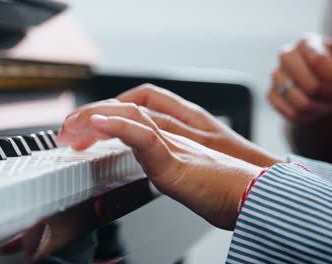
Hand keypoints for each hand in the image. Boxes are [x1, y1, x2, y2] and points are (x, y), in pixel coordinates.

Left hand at [57, 101, 261, 229]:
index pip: (135, 113)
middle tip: (68, 128)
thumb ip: (170, 168)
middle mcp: (175, 136)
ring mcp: (177, 147)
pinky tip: (98, 123)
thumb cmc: (234, 192)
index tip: (83, 129)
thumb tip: (150, 169)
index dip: (107, 115)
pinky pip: (145, 138)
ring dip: (96, 115)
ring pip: (132, 115)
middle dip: (93, 113)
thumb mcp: (192, 178)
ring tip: (71, 124)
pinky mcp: (177, 164)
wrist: (263, 201)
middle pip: (128, 109)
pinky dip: (120, 126)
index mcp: (176, 140)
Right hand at [269, 33, 331, 122]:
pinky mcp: (271, 93)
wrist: (321, 79)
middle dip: (329, 95)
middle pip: (312, 86)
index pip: (319, 61)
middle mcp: (286, 56)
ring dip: (320, 108)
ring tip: (326, 102)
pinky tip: (314, 109)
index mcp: (307, 42)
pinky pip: (291, 114)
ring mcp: (276, 75)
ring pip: (301, 103)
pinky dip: (307, 116)